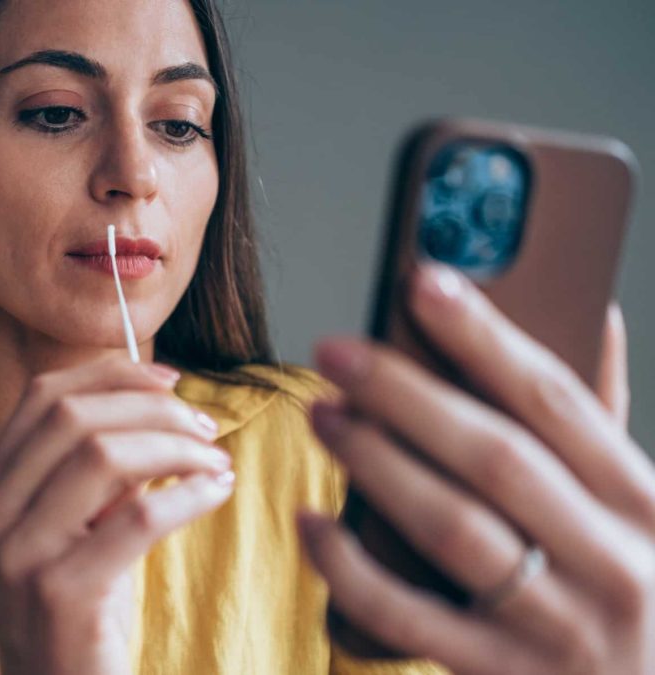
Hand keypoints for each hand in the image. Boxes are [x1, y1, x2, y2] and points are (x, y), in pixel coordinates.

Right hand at [0, 355, 235, 674]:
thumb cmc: (77, 616)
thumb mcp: (71, 532)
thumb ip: (95, 475)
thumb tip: (159, 407)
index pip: (42, 398)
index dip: (110, 374)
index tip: (169, 379)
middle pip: (72, 417)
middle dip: (151, 408)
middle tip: (206, 428)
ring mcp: (19, 556)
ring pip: (103, 456)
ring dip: (175, 447)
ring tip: (216, 462)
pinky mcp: (61, 594)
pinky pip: (137, 518)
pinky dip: (188, 494)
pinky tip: (216, 492)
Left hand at [300, 263, 653, 673]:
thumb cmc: (625, 587)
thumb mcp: (638, 510)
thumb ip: (605, 420)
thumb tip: (589, 311)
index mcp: (646, 504)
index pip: (556, 401)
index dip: (486, 336)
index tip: (424, 281)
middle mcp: (613, 564)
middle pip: (494, 458)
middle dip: (406, 395)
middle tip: (336, 353)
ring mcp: (560, 628)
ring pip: (451, 528)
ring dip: (375, 464)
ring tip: (322, 415)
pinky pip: (408, 617)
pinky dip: (351, 568)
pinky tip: (312, 523)